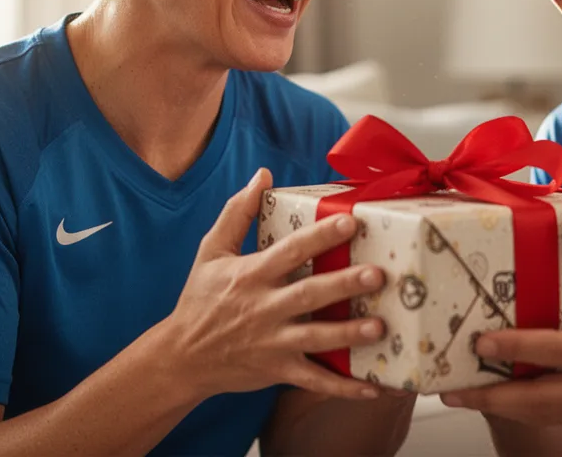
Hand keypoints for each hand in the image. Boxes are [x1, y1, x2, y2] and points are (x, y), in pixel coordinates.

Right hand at [167, 168, 386, 401]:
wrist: (181, 357)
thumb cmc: (200, 299)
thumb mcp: (211, 251)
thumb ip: (237, 212)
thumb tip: (263, 175)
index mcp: (251, 275)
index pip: (290, 251)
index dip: (320, 236)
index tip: (350, 222)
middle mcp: (264, 308)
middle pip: (310, 294)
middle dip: (344, 285)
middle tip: (377, 274)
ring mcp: (273, 342)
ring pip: (316, 338)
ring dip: (349, 334)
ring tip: (379, 326)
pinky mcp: (278, 370)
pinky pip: (315, 380)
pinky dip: (343, 386)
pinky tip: (373, 385)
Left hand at [439, 221, 561, 436]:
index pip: (551, 352)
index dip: (512, 347)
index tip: (481, 341)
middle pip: (534, 401)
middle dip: (490, 397)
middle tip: (451, 391)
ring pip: (543, 416)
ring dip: (504, 407)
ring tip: (469, 395)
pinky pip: (561, 418)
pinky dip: (533, 410)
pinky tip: (514, 396)